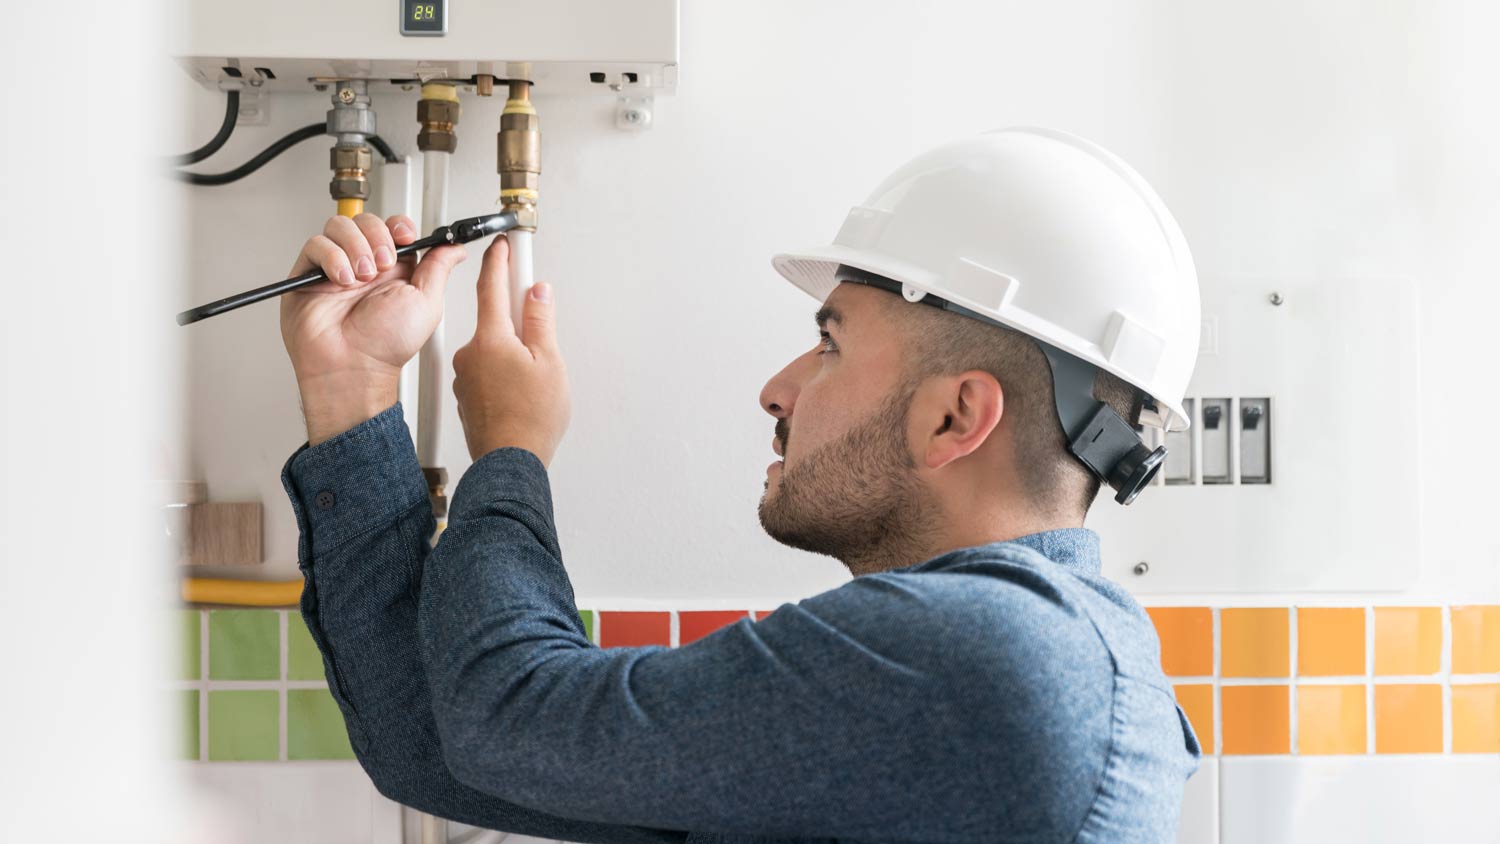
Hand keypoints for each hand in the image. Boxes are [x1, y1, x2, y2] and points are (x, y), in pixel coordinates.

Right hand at [280, 213, 466, 444]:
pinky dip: (331, 257)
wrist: (353, 366)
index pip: (393, 227)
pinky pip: (316, 244)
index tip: (404, 236)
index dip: (398, 225)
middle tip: (382, 264)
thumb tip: (456, 247)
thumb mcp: (427, 303)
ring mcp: (336, 268)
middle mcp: (364, 266)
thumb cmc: (388, 345)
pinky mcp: (309, 274)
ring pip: (340, 226)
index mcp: (394, 270)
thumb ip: (439, 268)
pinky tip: (342, 279)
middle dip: (377, 236)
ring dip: (355, 246)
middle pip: (366, 220)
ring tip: (361, 276)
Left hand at [451, 235, 570, 467]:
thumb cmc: (531, 419)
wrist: (509, 462)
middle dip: (519, 326)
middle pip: (496, 322)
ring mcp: (465, 376)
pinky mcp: (466, 396)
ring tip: (535, 381)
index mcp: (491, 339)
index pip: (491, 286)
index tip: (502, 244)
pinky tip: (521, 394)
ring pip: (493, 351)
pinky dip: (504, 375)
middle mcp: (470, 353)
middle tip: (541, 344)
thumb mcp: (550, 362)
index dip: (499, 260)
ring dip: (513, 355)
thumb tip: (537, 293)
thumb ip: (541, 321)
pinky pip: (487, 373)